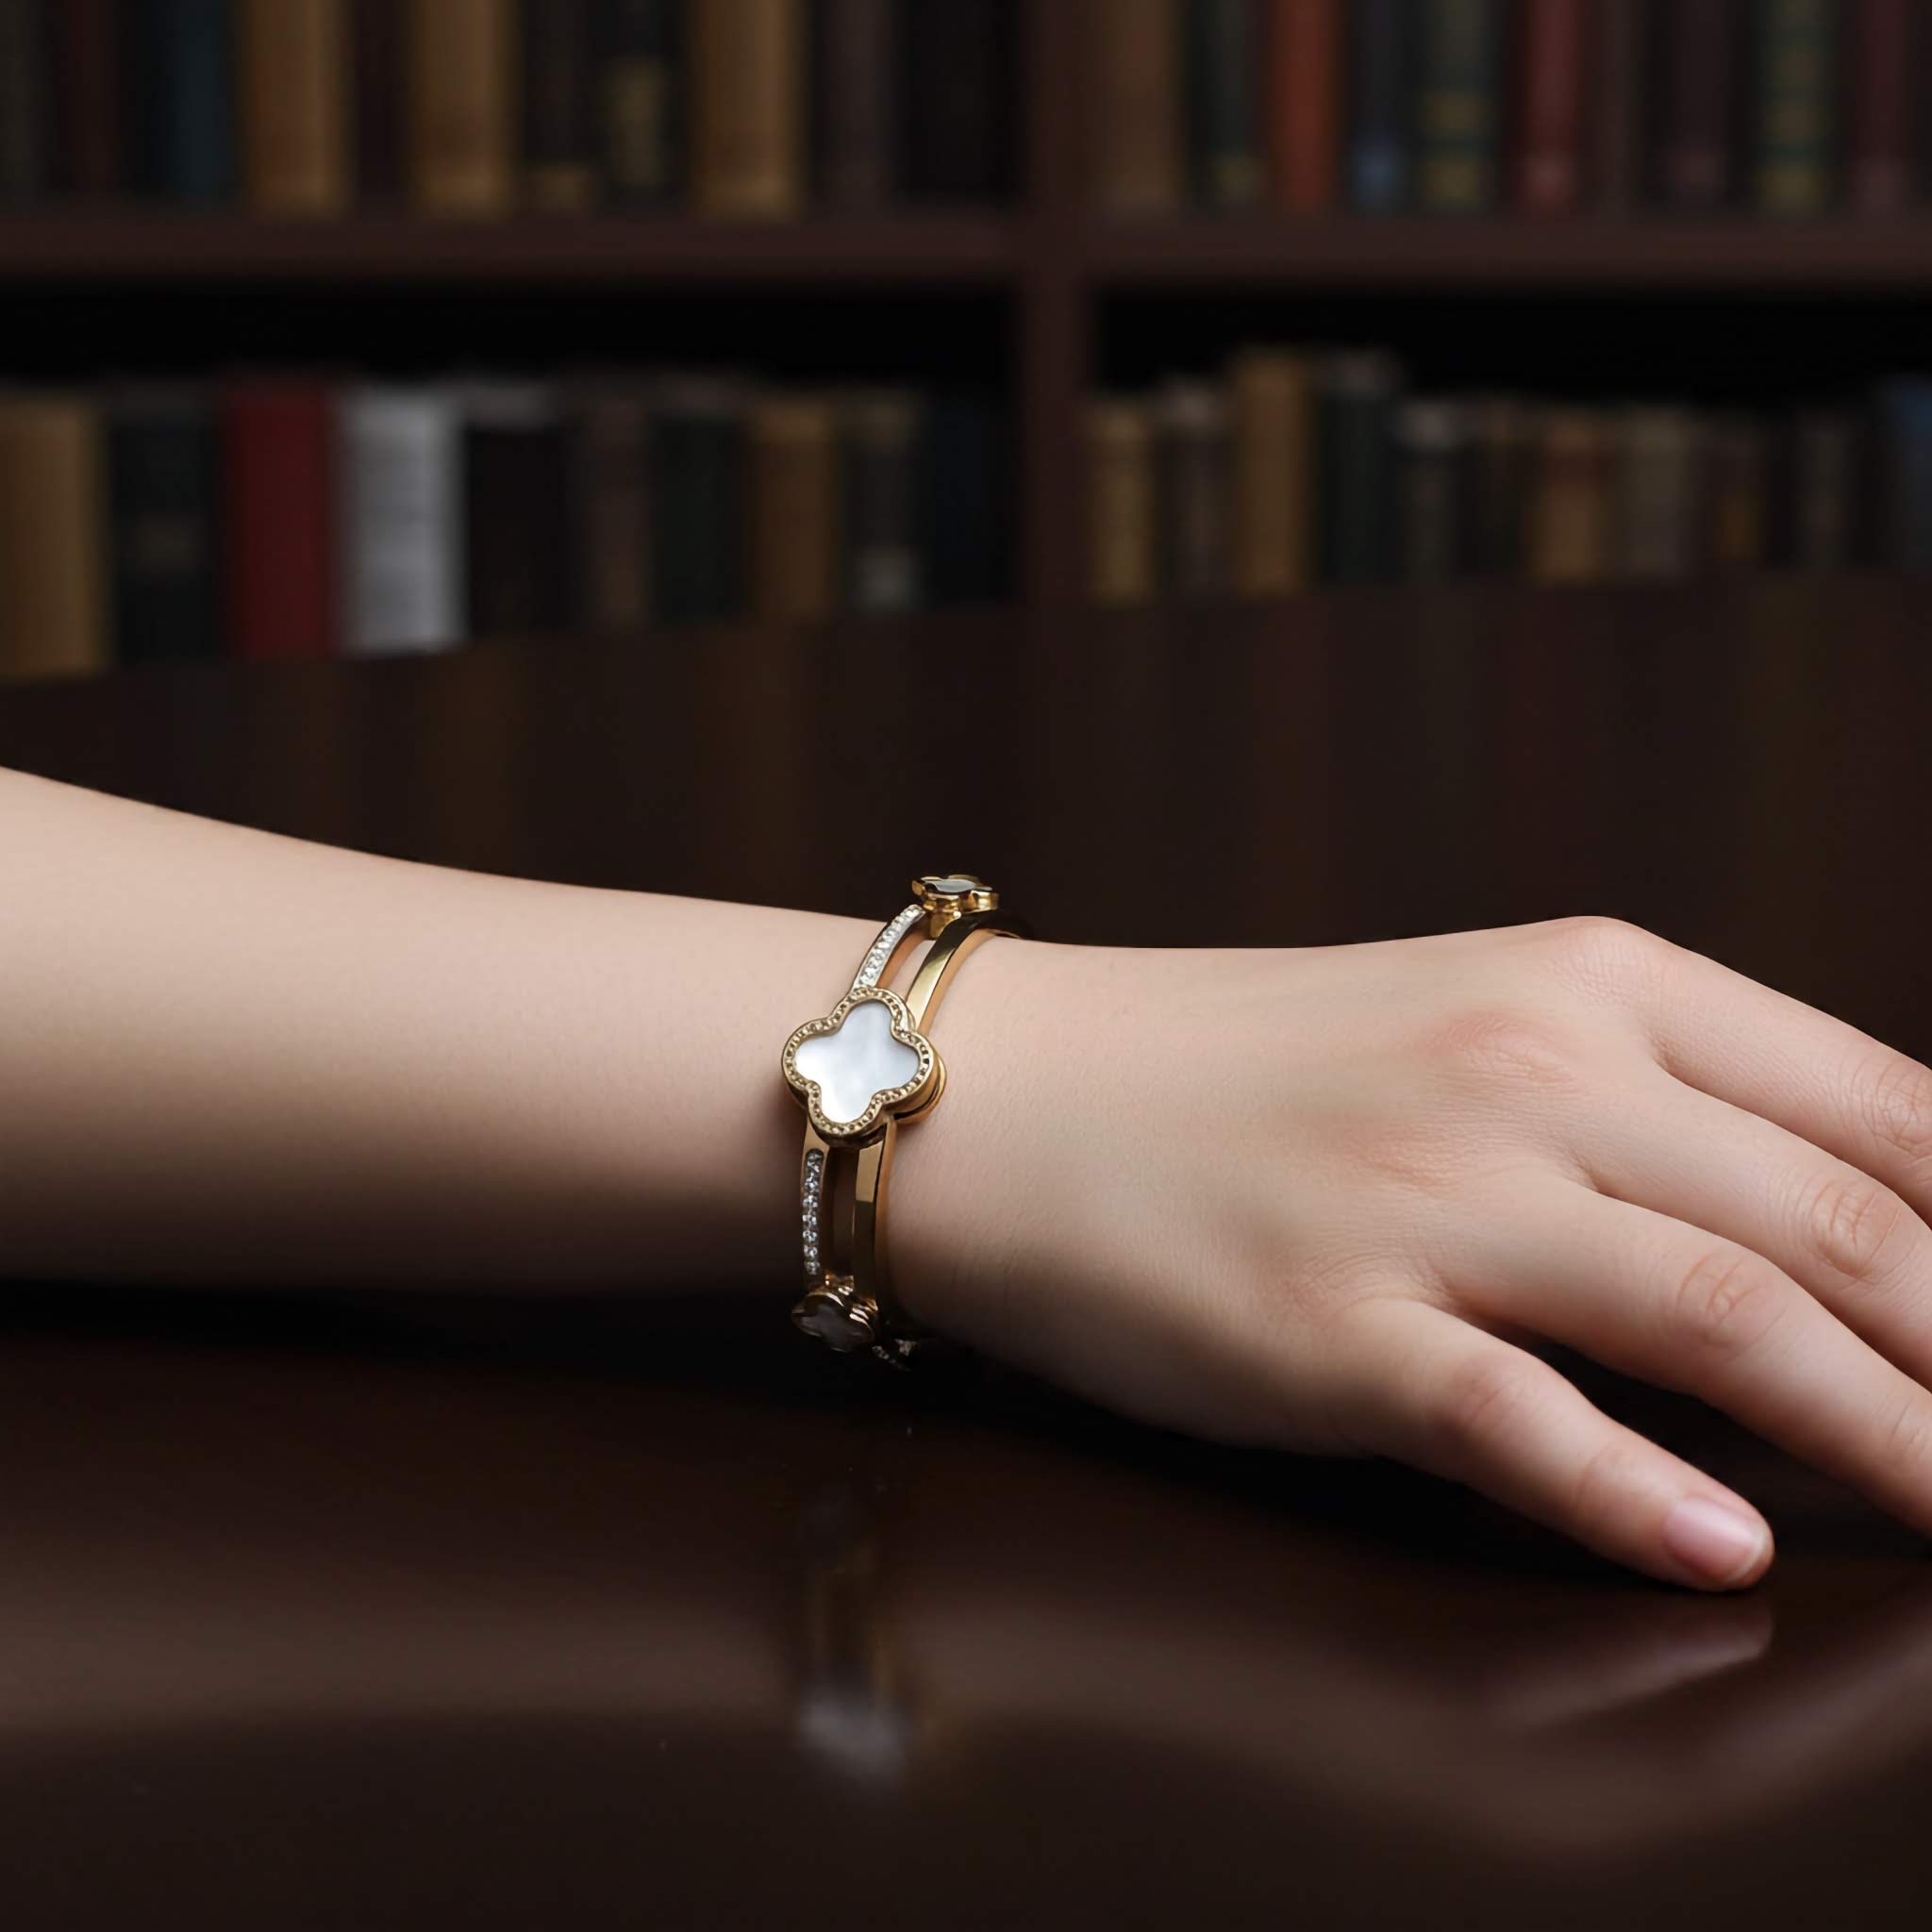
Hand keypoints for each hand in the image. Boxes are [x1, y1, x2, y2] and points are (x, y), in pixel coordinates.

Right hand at [891, 915, 1931, 1591]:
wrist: (1011, 1090)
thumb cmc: (1232, 1065)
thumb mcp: (1466, 1016)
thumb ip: (1648, 1100)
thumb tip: (1840, 1235)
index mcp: (1586, 981)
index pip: (1882, 1110)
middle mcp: (1528, 1072)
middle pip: (1841, 1227)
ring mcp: (1428, 1199)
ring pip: (1728, 1322)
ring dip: (1892, 1441)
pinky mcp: (1327, 1325)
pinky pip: (1519, 1419)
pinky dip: (1637, 1494)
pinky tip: (1722, 1553)